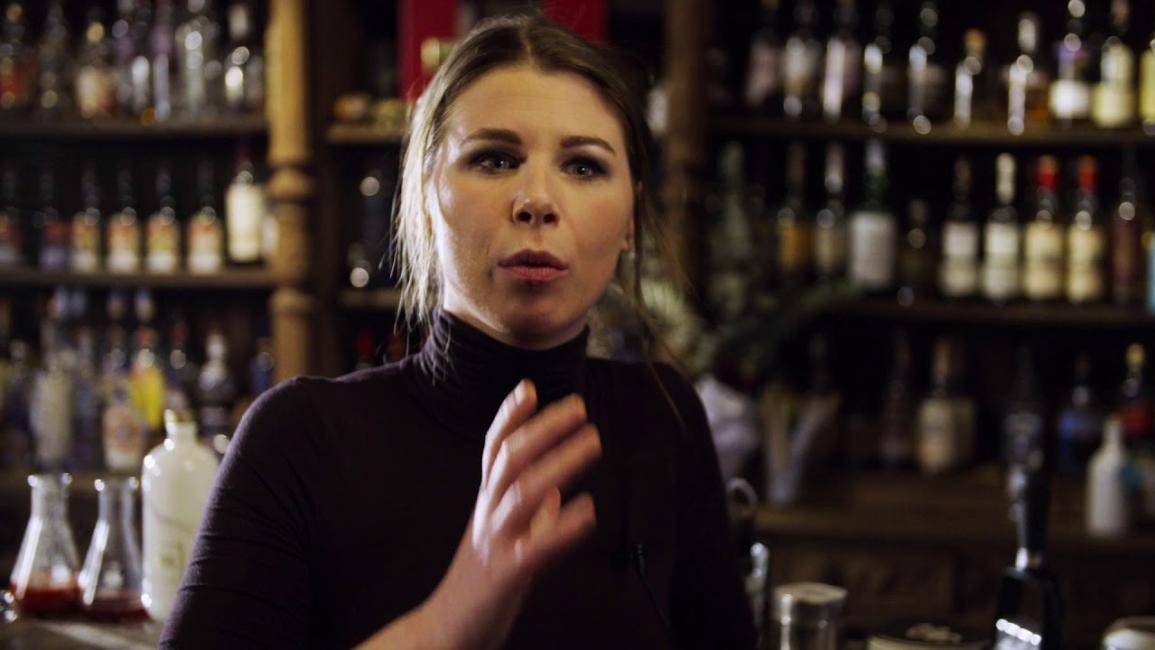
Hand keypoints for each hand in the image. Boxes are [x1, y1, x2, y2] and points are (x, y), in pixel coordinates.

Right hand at [421, 380, 600, 649]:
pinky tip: (589, 511)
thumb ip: (531, 511)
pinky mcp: (506, 574)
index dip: (508, 415)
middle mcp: (487, 514)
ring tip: (592, 442)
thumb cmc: (481, 581)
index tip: (528, 386)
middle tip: (579, 406)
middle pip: (509, 458)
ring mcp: (495, 541)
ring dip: (560, 462)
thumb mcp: (503, 536)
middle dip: (544, 428)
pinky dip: (563, 526)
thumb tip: (558, 488)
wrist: (446, 630)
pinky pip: (536, 546)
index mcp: (486, 502)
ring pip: (523, 491)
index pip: (493, 449)